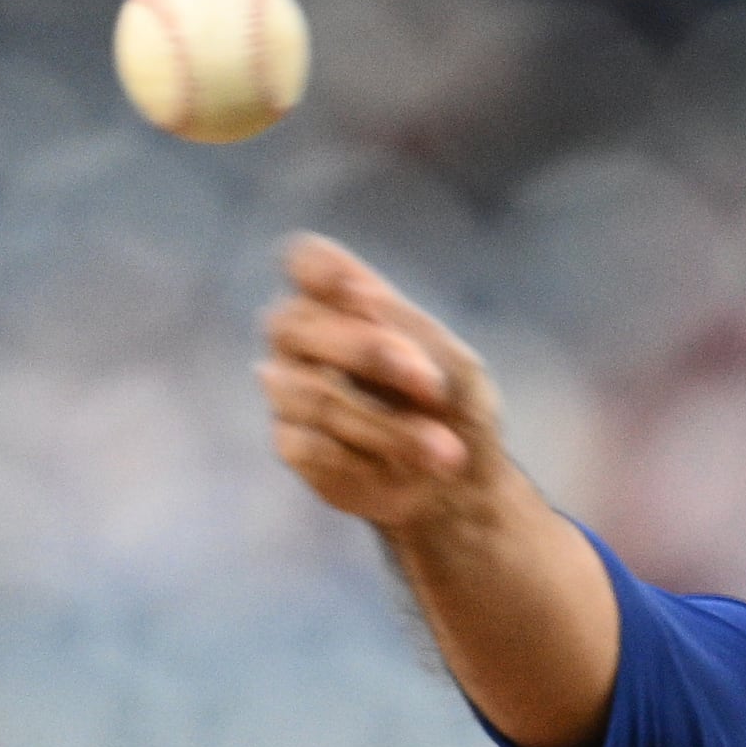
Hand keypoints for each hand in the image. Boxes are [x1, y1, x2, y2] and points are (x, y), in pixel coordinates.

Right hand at [259, 232, 510, 535]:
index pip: (305, 261)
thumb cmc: (455, 409)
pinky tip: (399, 468)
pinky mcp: (290, 444)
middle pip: (294, 323)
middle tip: (434, 387)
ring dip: (389, 426)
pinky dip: (367, 459)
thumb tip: (360, 296)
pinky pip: (312, 445)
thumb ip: (411, 330)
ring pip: (314, 394)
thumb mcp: (454, 366)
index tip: (366, 293)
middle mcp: (300, 339)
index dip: (324, 272)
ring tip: (446, 452)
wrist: (458, 484)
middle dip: (370, 353)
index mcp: (339, 302)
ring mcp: (287, 390)